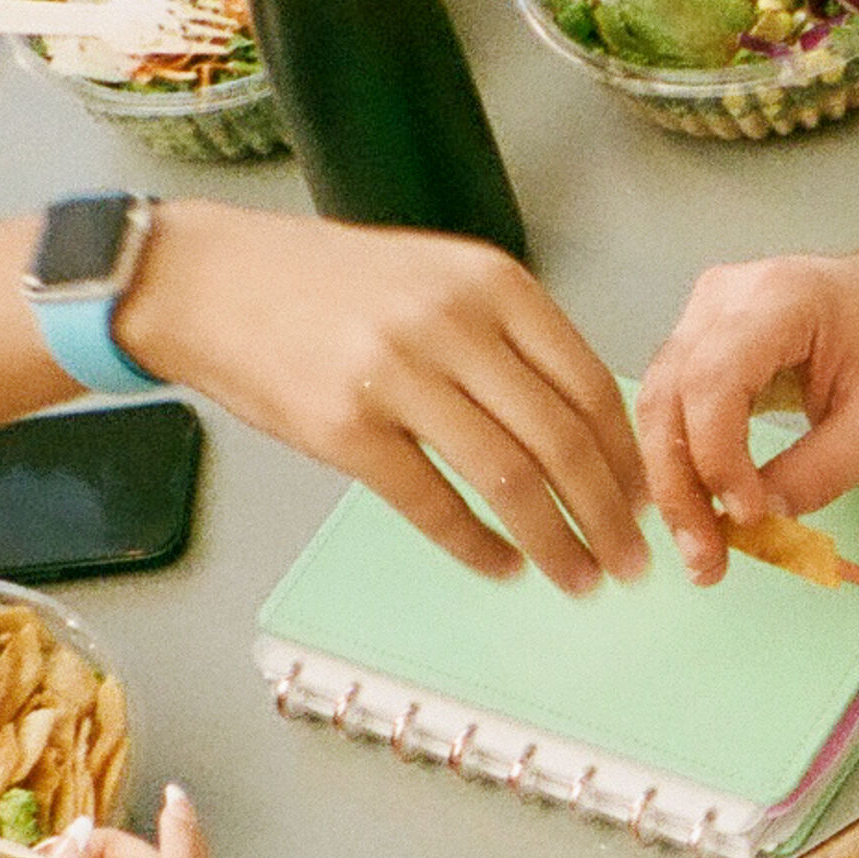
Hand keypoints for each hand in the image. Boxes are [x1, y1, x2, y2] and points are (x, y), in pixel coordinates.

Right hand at [122, 204, 649, 588]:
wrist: (213, 280)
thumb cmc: (326, 285)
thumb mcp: (437, 277)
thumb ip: (507, 336)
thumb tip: (583, 426)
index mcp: (492, 283)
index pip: (590, 384)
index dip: (627, 456)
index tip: (646, 501)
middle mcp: (454, 325)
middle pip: (563, 441)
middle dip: (609, 516)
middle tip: (630, 563)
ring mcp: (399, 376)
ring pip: (511, 481)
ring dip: (556, 544)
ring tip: (579, 579)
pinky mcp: (347, 429)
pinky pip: (435, 506)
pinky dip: (479, 548)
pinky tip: (502, 567)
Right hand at [637, 251, 858, 574]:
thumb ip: (820, 471)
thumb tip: (759, 519)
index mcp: (779, 298)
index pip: (714, 380)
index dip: (718, 456)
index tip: (746, 515)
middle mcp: (724, 297)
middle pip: (669, 396)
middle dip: (680, 488)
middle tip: (705, 559)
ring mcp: (702, 315)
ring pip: (657, 407)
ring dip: (673, 486)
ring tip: (701, 551)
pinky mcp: (698, 342)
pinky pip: (671, 407)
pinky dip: (681, 465)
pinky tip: (700, 514)